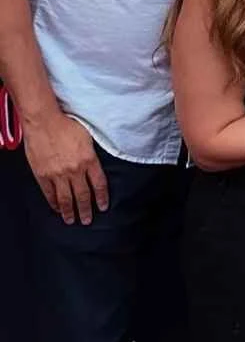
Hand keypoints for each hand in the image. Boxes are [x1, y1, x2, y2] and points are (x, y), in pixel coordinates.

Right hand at [23, 110, 108, 224]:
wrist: (44, 121)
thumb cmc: (66, 124)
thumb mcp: (88, 136)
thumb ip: (92, 153)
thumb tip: (96, 163)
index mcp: (89, 160)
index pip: (99, 184)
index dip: (102, 198)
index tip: (103, 207)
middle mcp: (75, 170)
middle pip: (83, 195)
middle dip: (86, 210)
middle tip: (87, 220)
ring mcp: (58, 174)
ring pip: (66, 198)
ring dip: (69, 211)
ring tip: (71, 220)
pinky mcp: (43, 175)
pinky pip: (49, 193)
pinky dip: (54, 203)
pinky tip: (57, 208)